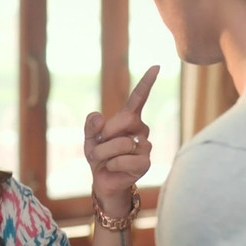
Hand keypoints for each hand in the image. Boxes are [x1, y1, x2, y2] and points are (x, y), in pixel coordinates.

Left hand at [83, 65, 158, 214]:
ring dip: (104, 153)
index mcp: (129, 119)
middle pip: (124, 120)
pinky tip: (113, 168)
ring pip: (121, 143)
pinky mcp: (145, 163)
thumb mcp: (89, 138)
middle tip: (99, 146)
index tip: (156, 66)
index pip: (138, 98)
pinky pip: (124, 159)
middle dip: (105, 134)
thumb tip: (99, 117)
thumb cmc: (99, 156)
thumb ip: (90, 125)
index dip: (146, 82)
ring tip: (105, 160)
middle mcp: (141, 129)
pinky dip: (112, 164)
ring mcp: (145, 146)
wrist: (102, 179)